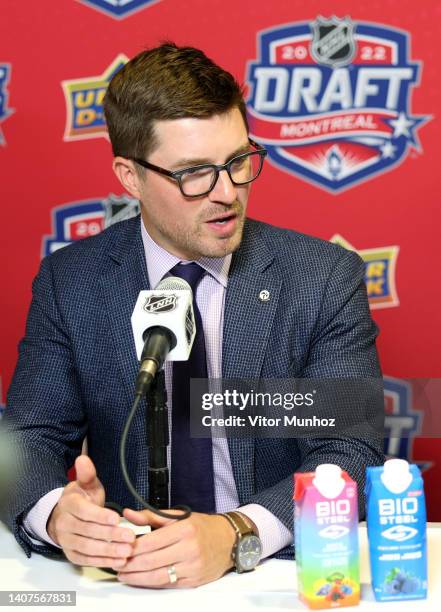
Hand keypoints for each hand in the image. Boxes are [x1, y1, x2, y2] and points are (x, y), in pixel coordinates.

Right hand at [46, 456, 134, 567]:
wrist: (64, 517)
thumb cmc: (81, 500)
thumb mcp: (86, 484)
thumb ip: (87, 474)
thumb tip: (83, 459)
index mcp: (69, 504)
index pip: (84, 512)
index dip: (100, 516)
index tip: (116, 518)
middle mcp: (65, 524)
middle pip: (88, 532)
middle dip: (110, 536)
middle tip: (129, 537)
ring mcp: (67, 541)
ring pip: (88, 548)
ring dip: (109, 551)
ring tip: (127, 551)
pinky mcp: (73, 554)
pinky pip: (87, 560)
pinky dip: (104, 561)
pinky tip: (119, 561)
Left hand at [115, 507, 235, 587]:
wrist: (229, 540)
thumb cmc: (203, 527)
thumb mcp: (179, 516)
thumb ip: (151, 516)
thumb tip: (128, 514)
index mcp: (184, 529)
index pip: (151, 541)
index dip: (132, 548)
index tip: (120, 548)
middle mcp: (189, 549)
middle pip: (151, 561)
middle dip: (130, 565)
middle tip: (117, 564)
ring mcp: (192, 567)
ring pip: (158, 576)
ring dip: (137, 578)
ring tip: (124, 575)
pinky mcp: (194, 581)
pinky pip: (168, 584)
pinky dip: (151, 583)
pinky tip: (141, 579)